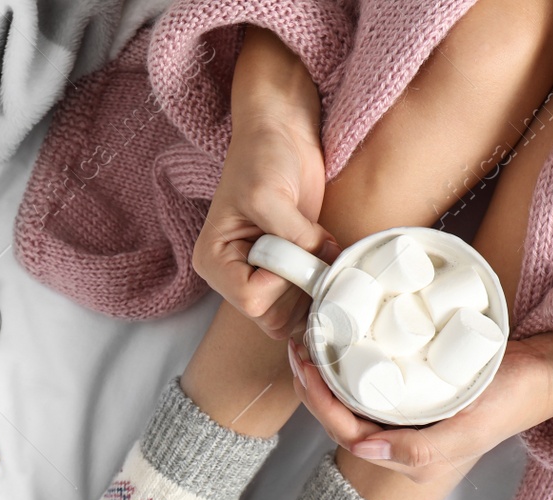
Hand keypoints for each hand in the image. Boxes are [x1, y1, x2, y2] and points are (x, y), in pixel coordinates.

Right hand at [192, 29, 332, 339]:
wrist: (283, 129)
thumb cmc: (263, 154)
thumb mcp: (269, 195)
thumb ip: (293, 238)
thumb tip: (324, 268)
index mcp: (215, 261)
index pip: (251, 301)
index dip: (282, 282)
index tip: (302, 251)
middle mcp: (234, 275)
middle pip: (272, 316)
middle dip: (302, 294)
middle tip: (323, 259)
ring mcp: (264, 274)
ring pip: (292, 315)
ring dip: (318, 296)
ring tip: (333, 262)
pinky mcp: (290, 268)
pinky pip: (306, 303)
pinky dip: (325, 295)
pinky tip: (337, 274)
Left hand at [290, 330, 552, 482]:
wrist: (550, 371)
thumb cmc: (513, 398)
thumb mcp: (469, 426)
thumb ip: (421, 448)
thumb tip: (365, 448)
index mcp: (411, 457)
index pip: (345, 432)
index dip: (318, 401)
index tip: (306, 361)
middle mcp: (405, 440)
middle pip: (341, 417)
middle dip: (313, 385)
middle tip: (299, 344)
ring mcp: (412, 416)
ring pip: (353, 401)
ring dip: (328, 373)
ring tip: (312, 340)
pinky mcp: (420, 392)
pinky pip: (374, 383)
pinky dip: (352, 364)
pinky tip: (343, 340)